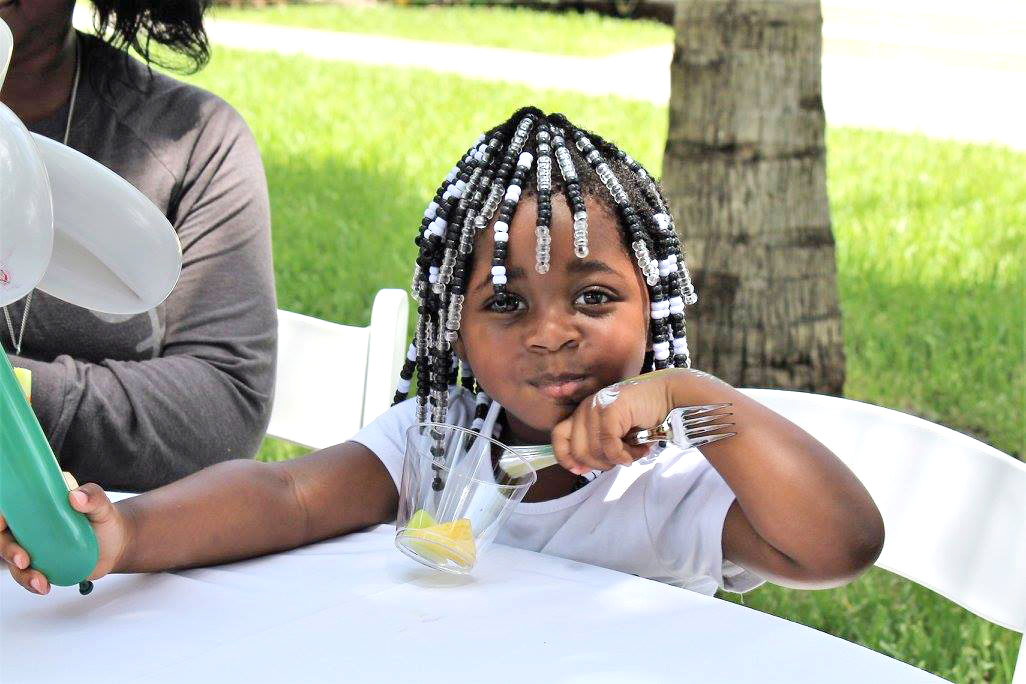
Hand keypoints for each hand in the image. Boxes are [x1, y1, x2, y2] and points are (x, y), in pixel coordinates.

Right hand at [1, 483, 129, 594]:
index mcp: (40, 506)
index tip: (2, 523)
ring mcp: (35, 548)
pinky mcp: (42, 566)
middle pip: (5, 537)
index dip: (1, 516)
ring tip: (40, 582)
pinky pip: (28, 576)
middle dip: (7, 550)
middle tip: (24, 560)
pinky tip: (44, 587)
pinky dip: (31, 583)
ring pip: (14, 561)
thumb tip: (76, 496)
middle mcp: (32, 527)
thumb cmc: (106, 521)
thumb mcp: (103, 506)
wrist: (117, 546)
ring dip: (21, 574)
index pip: (12, 508)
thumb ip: (93, 497)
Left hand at [551, 370, 679, 474]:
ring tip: (635, 451)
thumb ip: (597, 446)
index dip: (565, 457)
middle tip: (621, 460)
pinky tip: (639, 450)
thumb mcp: (614, 433)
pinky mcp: (611, 409)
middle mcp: (585, 408)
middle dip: (600, 464)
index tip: (580, 471)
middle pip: (577, 450)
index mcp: (582, 413)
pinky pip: (610, 446)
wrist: (667, 396)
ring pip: (594, 451)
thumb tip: (581, 468)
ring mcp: (596, 406)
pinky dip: (625, 456)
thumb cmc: (643, 417)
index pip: (559, 436)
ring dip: (617, 460)